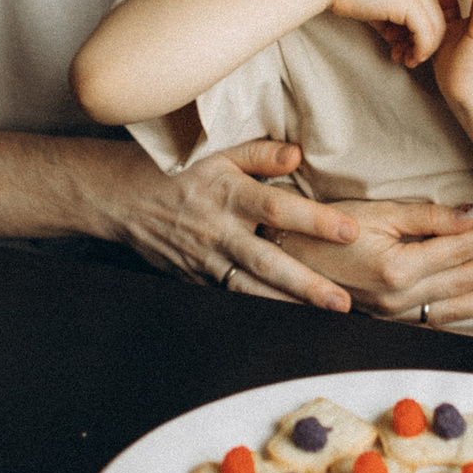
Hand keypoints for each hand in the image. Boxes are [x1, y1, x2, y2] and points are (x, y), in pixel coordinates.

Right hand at [99, 139, 360, 311]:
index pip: (278, 207)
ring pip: (252, 289)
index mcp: (227, 193)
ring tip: (326, 318)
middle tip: (343, 301)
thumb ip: (259, 153)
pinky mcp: (197, 280)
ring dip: (289, 305)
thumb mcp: (215, 151)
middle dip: (307, 283)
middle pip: (268, 261)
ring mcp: (206, 260)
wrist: (122, 199)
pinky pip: (234, 298)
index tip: (351, 231)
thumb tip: (298, 154)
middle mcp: (218, 230)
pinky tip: (291, 322)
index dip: (314, 220)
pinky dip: (262, 310)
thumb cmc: (177, 170)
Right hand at [273, 199, 472, 325]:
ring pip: (456, 305)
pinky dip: (464, 317)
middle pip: (465, 278)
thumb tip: (471, 215)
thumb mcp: (376, 213)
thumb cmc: (325, 230)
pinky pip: (435, 321)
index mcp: (400, 265)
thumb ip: (426, 217)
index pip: (461, 248)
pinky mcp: (389, 321)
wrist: (285, 260)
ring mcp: (396, 313)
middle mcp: (401, 296)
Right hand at [319, 0, 449, 67]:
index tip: (405, 46)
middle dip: (425, 44)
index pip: (432, 9)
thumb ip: (392, 17)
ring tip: (407, 60)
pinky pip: (425, 34)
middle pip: (438, 19)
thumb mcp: (377, 0)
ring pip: (436, 29)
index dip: (423, 32)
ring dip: (423, 50)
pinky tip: (406, 57)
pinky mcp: (410, 4)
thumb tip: (397, 39)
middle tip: (410, 58)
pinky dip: (420, 50)